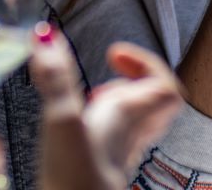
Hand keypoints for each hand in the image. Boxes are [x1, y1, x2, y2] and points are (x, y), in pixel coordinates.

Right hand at [30, 24, 182, 189]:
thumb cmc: (75, 184)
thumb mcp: (62, 123)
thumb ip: (55, 80)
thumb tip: (46, 37)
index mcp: (126, 120)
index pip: (165, 86)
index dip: (145, 64)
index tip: (113, 53)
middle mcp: (126, 140)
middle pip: (152, 106)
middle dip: (129, 83)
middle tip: (104, 76)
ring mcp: (114, 160)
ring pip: (130, 126)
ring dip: (111, 107)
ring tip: (86, 101)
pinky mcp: (95, 176)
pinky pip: (109, 144)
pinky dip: (94, 130)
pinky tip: (71, 134)